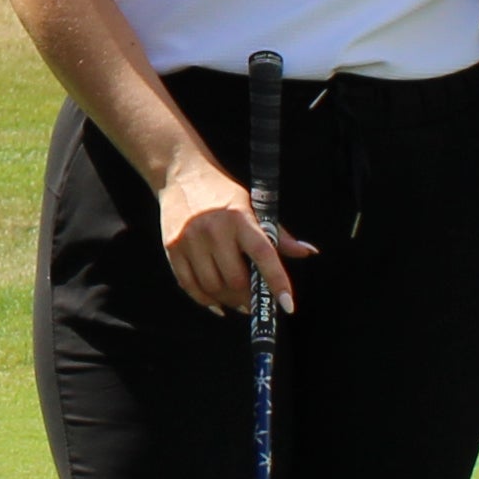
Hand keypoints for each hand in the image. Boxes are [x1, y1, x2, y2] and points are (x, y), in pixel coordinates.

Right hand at [157, 167, 309, 315]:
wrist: (181, 174)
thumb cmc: (222, 192)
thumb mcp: (253, 205)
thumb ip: (278, 234)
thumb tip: (307, 252)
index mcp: (240, 218)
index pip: (264, 255)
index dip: (277, 282)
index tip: (287, 305)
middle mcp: (214, 229)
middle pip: (235, 279)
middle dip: (249, 298)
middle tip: (255, 302)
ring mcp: (190, 240)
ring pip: (212, 286)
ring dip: (228, 301)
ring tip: (237, 302)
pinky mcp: (172, 247)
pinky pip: (189, 285)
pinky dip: (204, 300)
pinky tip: (216, 303)